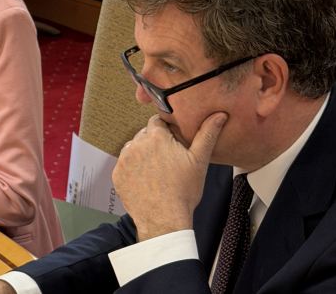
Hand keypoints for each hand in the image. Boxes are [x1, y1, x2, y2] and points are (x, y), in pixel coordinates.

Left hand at [112, 112, 226, 241]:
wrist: (164, 220)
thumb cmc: (183, 192)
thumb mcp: (199, 161)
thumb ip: (207, 134)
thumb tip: (219, 115)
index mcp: (156, 137)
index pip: (157, 121)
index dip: (166, 129)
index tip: (172, 140)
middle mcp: (136, 144)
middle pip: (145, 135)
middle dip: (154, 142)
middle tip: (166, 158)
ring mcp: (124, 160)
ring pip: (133, 149)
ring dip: (142, 155)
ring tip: (156, 171)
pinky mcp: (117, 174)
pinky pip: (124, 165)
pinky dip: (132, 169)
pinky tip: (145, 180)